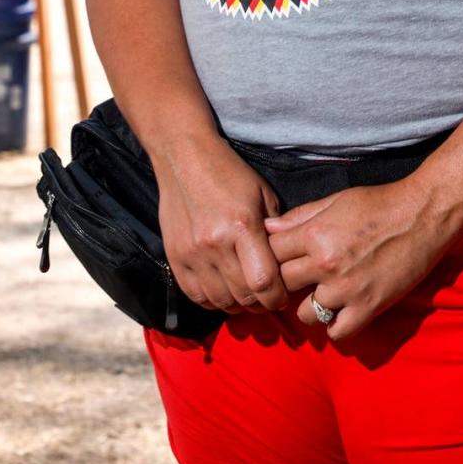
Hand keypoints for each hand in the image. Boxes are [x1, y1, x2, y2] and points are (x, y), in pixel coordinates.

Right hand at [154, 136, 288, 314]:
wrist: (184, 158)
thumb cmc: (230, 173)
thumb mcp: (262, 194)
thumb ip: (275, 230)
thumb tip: (288, 261)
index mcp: (242, 226)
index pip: (264, 281)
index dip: (277, 297)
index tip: (283, 297)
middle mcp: (215, 243)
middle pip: (243, 296)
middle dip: (260, 304)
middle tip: (268, 300)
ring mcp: (192, 253)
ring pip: (220, 301)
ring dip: (238, 305)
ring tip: (248, 298)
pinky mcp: (175, 258)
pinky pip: (196, 295)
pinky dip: (213, 301)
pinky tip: (224, 292)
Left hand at [263, 180, 454, 340]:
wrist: (423, 215)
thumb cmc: (380, 202)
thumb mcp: (337, 200)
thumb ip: (301, 216)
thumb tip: (269, 227)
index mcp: (316, 234)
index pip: (272, 252)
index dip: (272, 253)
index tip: (280, 255)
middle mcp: (326, 264)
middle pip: (284, 283)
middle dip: (288, 279)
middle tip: (299, 275)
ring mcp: (347, 290)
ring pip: (304, 314)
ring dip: (309, 304)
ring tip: (322, 292)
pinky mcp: (369, 308)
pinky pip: (337, 333)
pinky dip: (335, 325)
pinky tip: (340, 310)